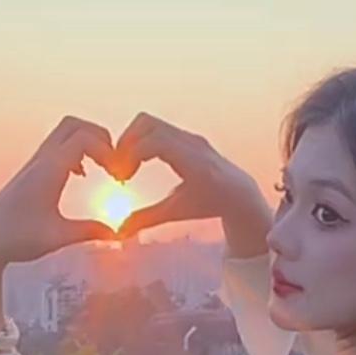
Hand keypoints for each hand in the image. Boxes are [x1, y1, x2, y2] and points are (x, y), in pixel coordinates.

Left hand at [0, 116, 118, 268]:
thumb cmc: (16, 240)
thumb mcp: (57, 237)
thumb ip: (90, 231)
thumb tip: (119, 233)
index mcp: (47, 171)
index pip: (83, 139)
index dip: (108, 151)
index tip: (118, 177)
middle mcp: (40, 161)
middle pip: (74, 124)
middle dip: (101, 137)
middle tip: (114, 164)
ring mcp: (34, 164)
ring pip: (65, 132)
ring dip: (89, 142)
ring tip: (103, 168)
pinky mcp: (32, 171)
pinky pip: (58, 146)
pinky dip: (77, 150)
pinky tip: (82, 175)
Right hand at [110, 112, 251, 239]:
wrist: (236, 192)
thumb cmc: (209, 203)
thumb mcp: (177, 212)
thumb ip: (148, 218)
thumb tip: (120, 231)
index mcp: (192, 160)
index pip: (154, 141)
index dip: (131, 154)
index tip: (122, 177)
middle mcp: (190, 141)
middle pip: (146, 123)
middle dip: (125, 143)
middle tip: (118, 169)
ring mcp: (187, 134)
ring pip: (147, 122)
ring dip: (130, 141)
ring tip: (125, 167)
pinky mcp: (183, 134)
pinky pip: (154, 129)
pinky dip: (140, 141)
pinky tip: (136, 164)